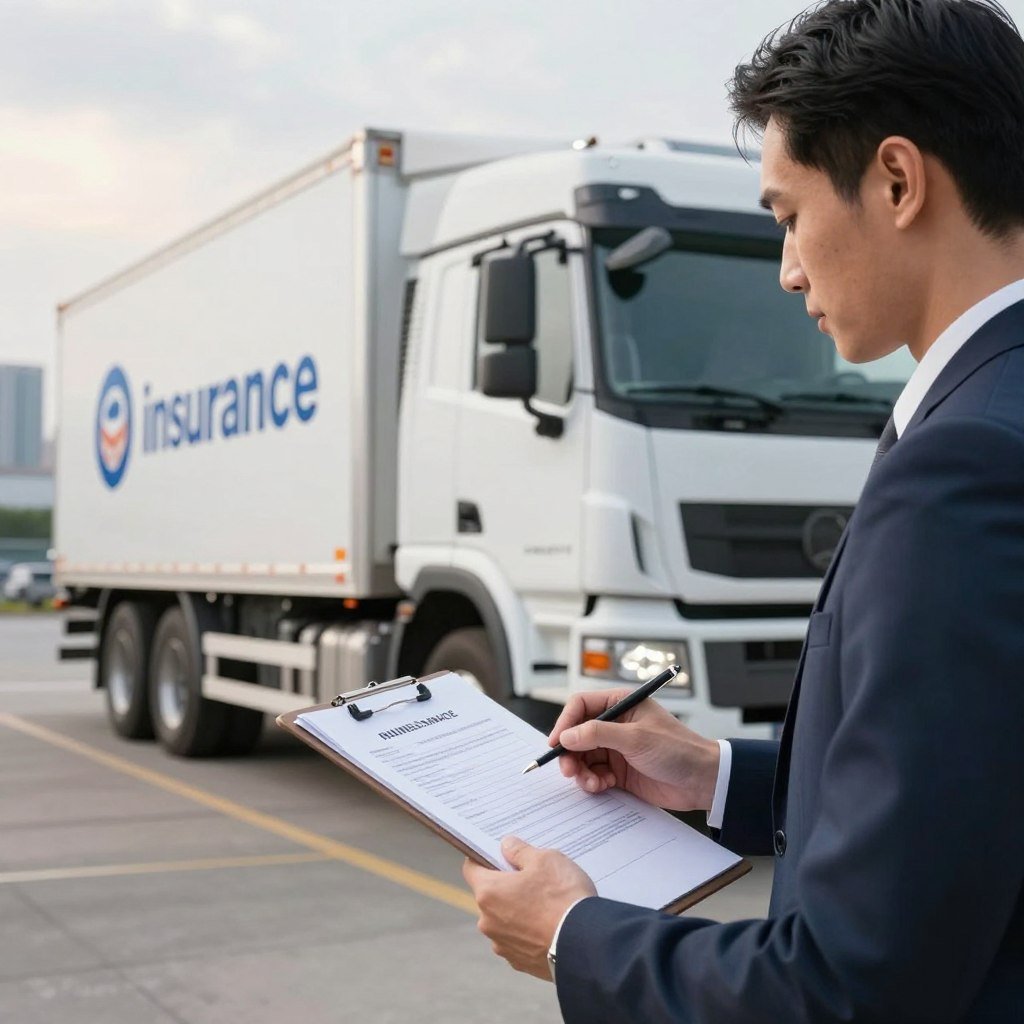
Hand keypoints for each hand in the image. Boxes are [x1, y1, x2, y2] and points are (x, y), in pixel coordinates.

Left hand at [462, 835, 596, 980]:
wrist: (586, 945)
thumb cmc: (563, 897)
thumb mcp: (545, 859)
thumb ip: (519, 850)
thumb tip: (506, 846)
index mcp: (488, 892)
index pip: (472, 868)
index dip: (484, 858)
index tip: (499, 855)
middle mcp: (488, 922)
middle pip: (490, 895)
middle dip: (506, 885)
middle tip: (532, 878)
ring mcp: (503, 945)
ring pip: (504, 919)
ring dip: (517, 911)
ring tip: (546, 904)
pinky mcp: (520, 962)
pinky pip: (518, 940)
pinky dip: (529, 932)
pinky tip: (549, 924)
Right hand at [550, 689, 720, 810]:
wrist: (702, 781)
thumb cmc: (678, 749)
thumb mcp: (636, 738)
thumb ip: (598, 734)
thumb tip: (567, 735)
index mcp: (621, 704)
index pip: (581, 706)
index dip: (565, 722)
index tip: (556, 742)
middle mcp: (615, 724)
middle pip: (577, 734)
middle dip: (570, 753)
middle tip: (569, 769)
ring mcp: (616, 748)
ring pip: (582, 757)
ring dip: (581, 771)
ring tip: (592, 783)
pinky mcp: (618, 771)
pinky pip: (593, 774)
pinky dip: (592, 782)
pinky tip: (603, 786)